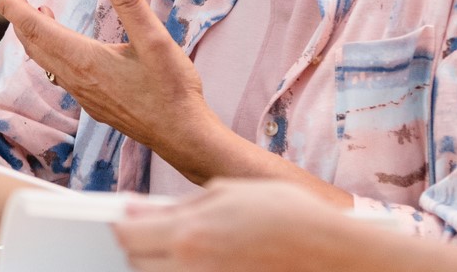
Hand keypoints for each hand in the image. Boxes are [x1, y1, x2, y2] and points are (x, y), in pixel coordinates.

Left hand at [0, 0, 214, 161]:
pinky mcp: (94, 103)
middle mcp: (76, 78)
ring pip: (44, 59)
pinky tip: (63, 46)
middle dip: (17, 16)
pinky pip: (59, 72)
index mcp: (84, 59)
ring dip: (33, 34)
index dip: (10, 6)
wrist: (182, 136)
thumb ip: (129, 3)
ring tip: (32, 11)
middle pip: (33, 43)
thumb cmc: (172, 90)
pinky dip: (50, 51)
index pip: (35, 27)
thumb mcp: (155, 40)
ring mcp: (83, 94)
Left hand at [113, 180, 395, 271]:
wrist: (333, 255)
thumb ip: (178, 205)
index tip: (126, 216)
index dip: (122, 222)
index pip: (128, 234)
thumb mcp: (228, 193)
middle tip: (157, 230)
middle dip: (140, 244)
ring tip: (187, 246)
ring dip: (160, 262)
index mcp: (188, 237)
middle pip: (137, 262)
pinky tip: (203, 261)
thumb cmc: (287, 216)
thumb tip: (138, 210)